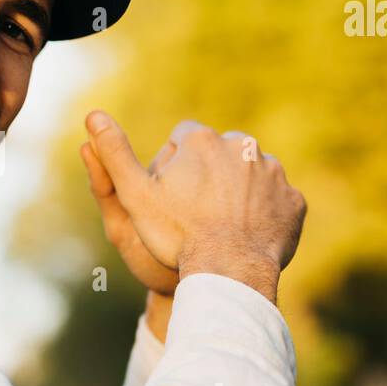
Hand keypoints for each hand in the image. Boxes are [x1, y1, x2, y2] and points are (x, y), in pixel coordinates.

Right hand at [83, 112, 306, 303]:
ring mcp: (273, 173)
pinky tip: (248, 236)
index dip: (173, 167)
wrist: (229, 271)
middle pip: (219, 154)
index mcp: (202, 141)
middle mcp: (242, 146)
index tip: (170, 195)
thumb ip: (114, 153)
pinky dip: (265, 214)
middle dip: (209, 175)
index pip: (184, 139)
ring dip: (238, 192)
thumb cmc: (176, 235)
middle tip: (196, 213)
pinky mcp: (294, 200)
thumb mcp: (135, 195)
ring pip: (250, 175)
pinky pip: (277, 201)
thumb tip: (93, 114)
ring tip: (222, 226)